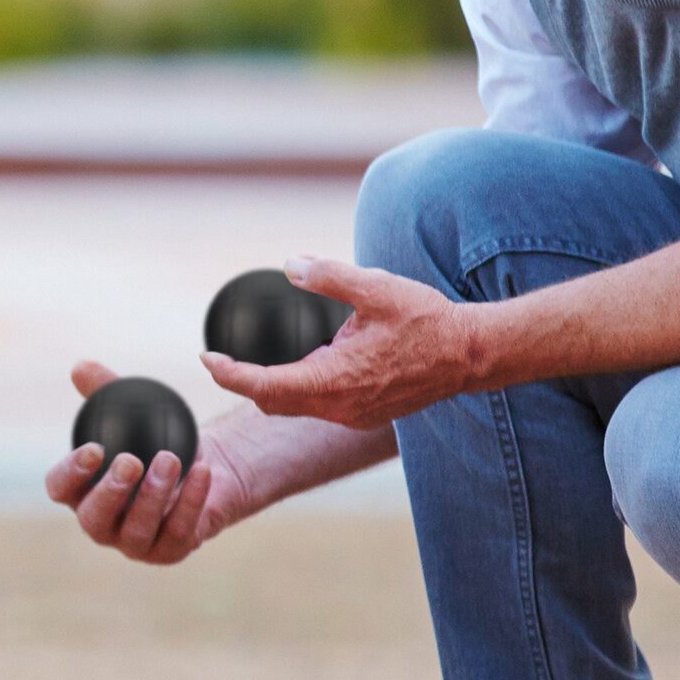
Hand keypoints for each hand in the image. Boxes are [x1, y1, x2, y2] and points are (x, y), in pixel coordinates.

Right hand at [44, 361, 248, 564]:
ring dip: (153, 495)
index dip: (70, 473)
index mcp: (82, 491)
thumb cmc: (156, 438)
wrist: (206, 465)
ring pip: (137, 532)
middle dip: (111, 492)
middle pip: (93, 520)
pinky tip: (203, 471)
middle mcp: (104, 522)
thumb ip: (104, 389)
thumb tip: (81, 367)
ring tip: (171, 458)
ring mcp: (136, 543)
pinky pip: (178, 532)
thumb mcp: (132, 409)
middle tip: (131, 461)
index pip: (60, 488)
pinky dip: (191, 501)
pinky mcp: (169, 550)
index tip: (94, 448)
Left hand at [201, 254, 473, 432]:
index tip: (207, 359)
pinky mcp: (365, 415)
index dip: (230, 375)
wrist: (471, 355)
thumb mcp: (376, 287)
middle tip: (220, 360)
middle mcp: (339, 407)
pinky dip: (299, 390)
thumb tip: (290, 263)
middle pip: (273, 402)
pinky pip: (319, 407)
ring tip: (253, 362)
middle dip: (243, 383)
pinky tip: (303, 366)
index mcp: (335, 380)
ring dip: (272, 387)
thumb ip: (329, 275)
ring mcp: (353, 415)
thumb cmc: (427, 320)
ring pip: (295, 407)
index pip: (264, 386)